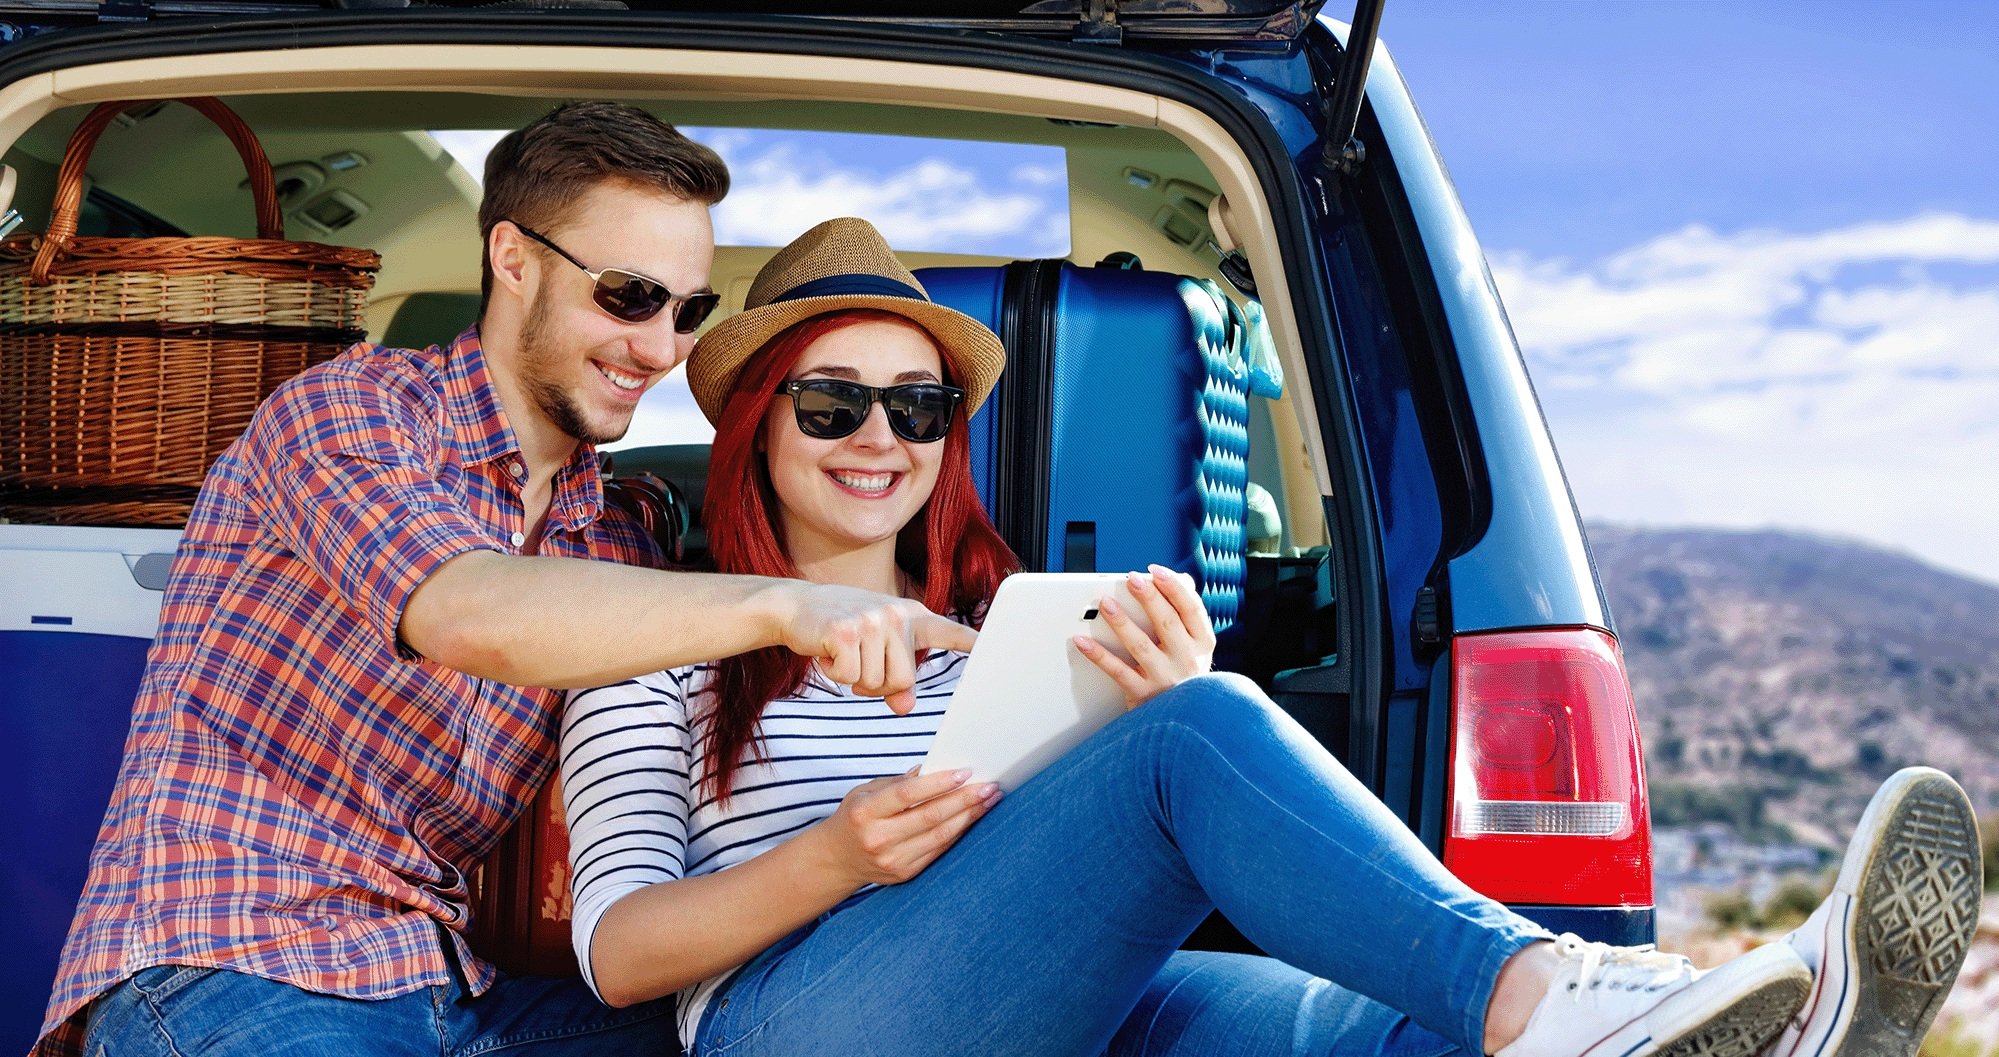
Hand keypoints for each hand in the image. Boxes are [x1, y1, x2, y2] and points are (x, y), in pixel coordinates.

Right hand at [771, 582, 978, 713]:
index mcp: (911, 617)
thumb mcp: (872, 651)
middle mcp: (897, 615)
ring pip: (877, 683)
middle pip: (904, 680)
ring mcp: (872, 620)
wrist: (794, 607)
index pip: (949, 632)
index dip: (975, 643)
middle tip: (858, 664)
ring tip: (843, 654)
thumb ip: (894, 681)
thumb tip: (906, 707)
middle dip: (879, 685)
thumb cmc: (840, 630)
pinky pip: (851, 677)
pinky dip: (835, 673)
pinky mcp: (846, 631)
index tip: (1000, 649)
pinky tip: (826, 652)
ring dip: (855, 680)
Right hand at [809, 767, 1001, 887]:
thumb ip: (900, 783)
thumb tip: (937, 769)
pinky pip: (939, 850)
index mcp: (865, 811)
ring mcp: (892, 859)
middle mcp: (878, 838)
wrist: (837, 859)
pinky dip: (958, 833)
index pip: (908, 794)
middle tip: (989, 786)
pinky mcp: (905, 873)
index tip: (966, 772)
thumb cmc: (856, 817)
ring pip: (940, 836)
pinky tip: (972, 819)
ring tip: (989, 801)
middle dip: (964, 800)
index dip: (939, 783)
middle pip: (930, 816)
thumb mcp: (866, 792)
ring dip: (969, 817)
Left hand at [1073, 565, 1215, 708]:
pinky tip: (1083, 641)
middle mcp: (1187, 660)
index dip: (1174, 587)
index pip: (1191, 609)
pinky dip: (1098, 655)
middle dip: (1148, 598)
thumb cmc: (1185, 677)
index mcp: (1202, 643)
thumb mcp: (1195, 648)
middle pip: (1167, 622)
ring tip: (1106, 604)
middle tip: (1131, 579)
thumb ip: (1186, 617)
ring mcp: (1166, 678)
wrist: (1184, 723)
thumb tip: (1180, 580)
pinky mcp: (1144, 695)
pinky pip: (1118, 671)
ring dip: (1122, 622)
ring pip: (1141, 645)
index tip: (1155, 571)